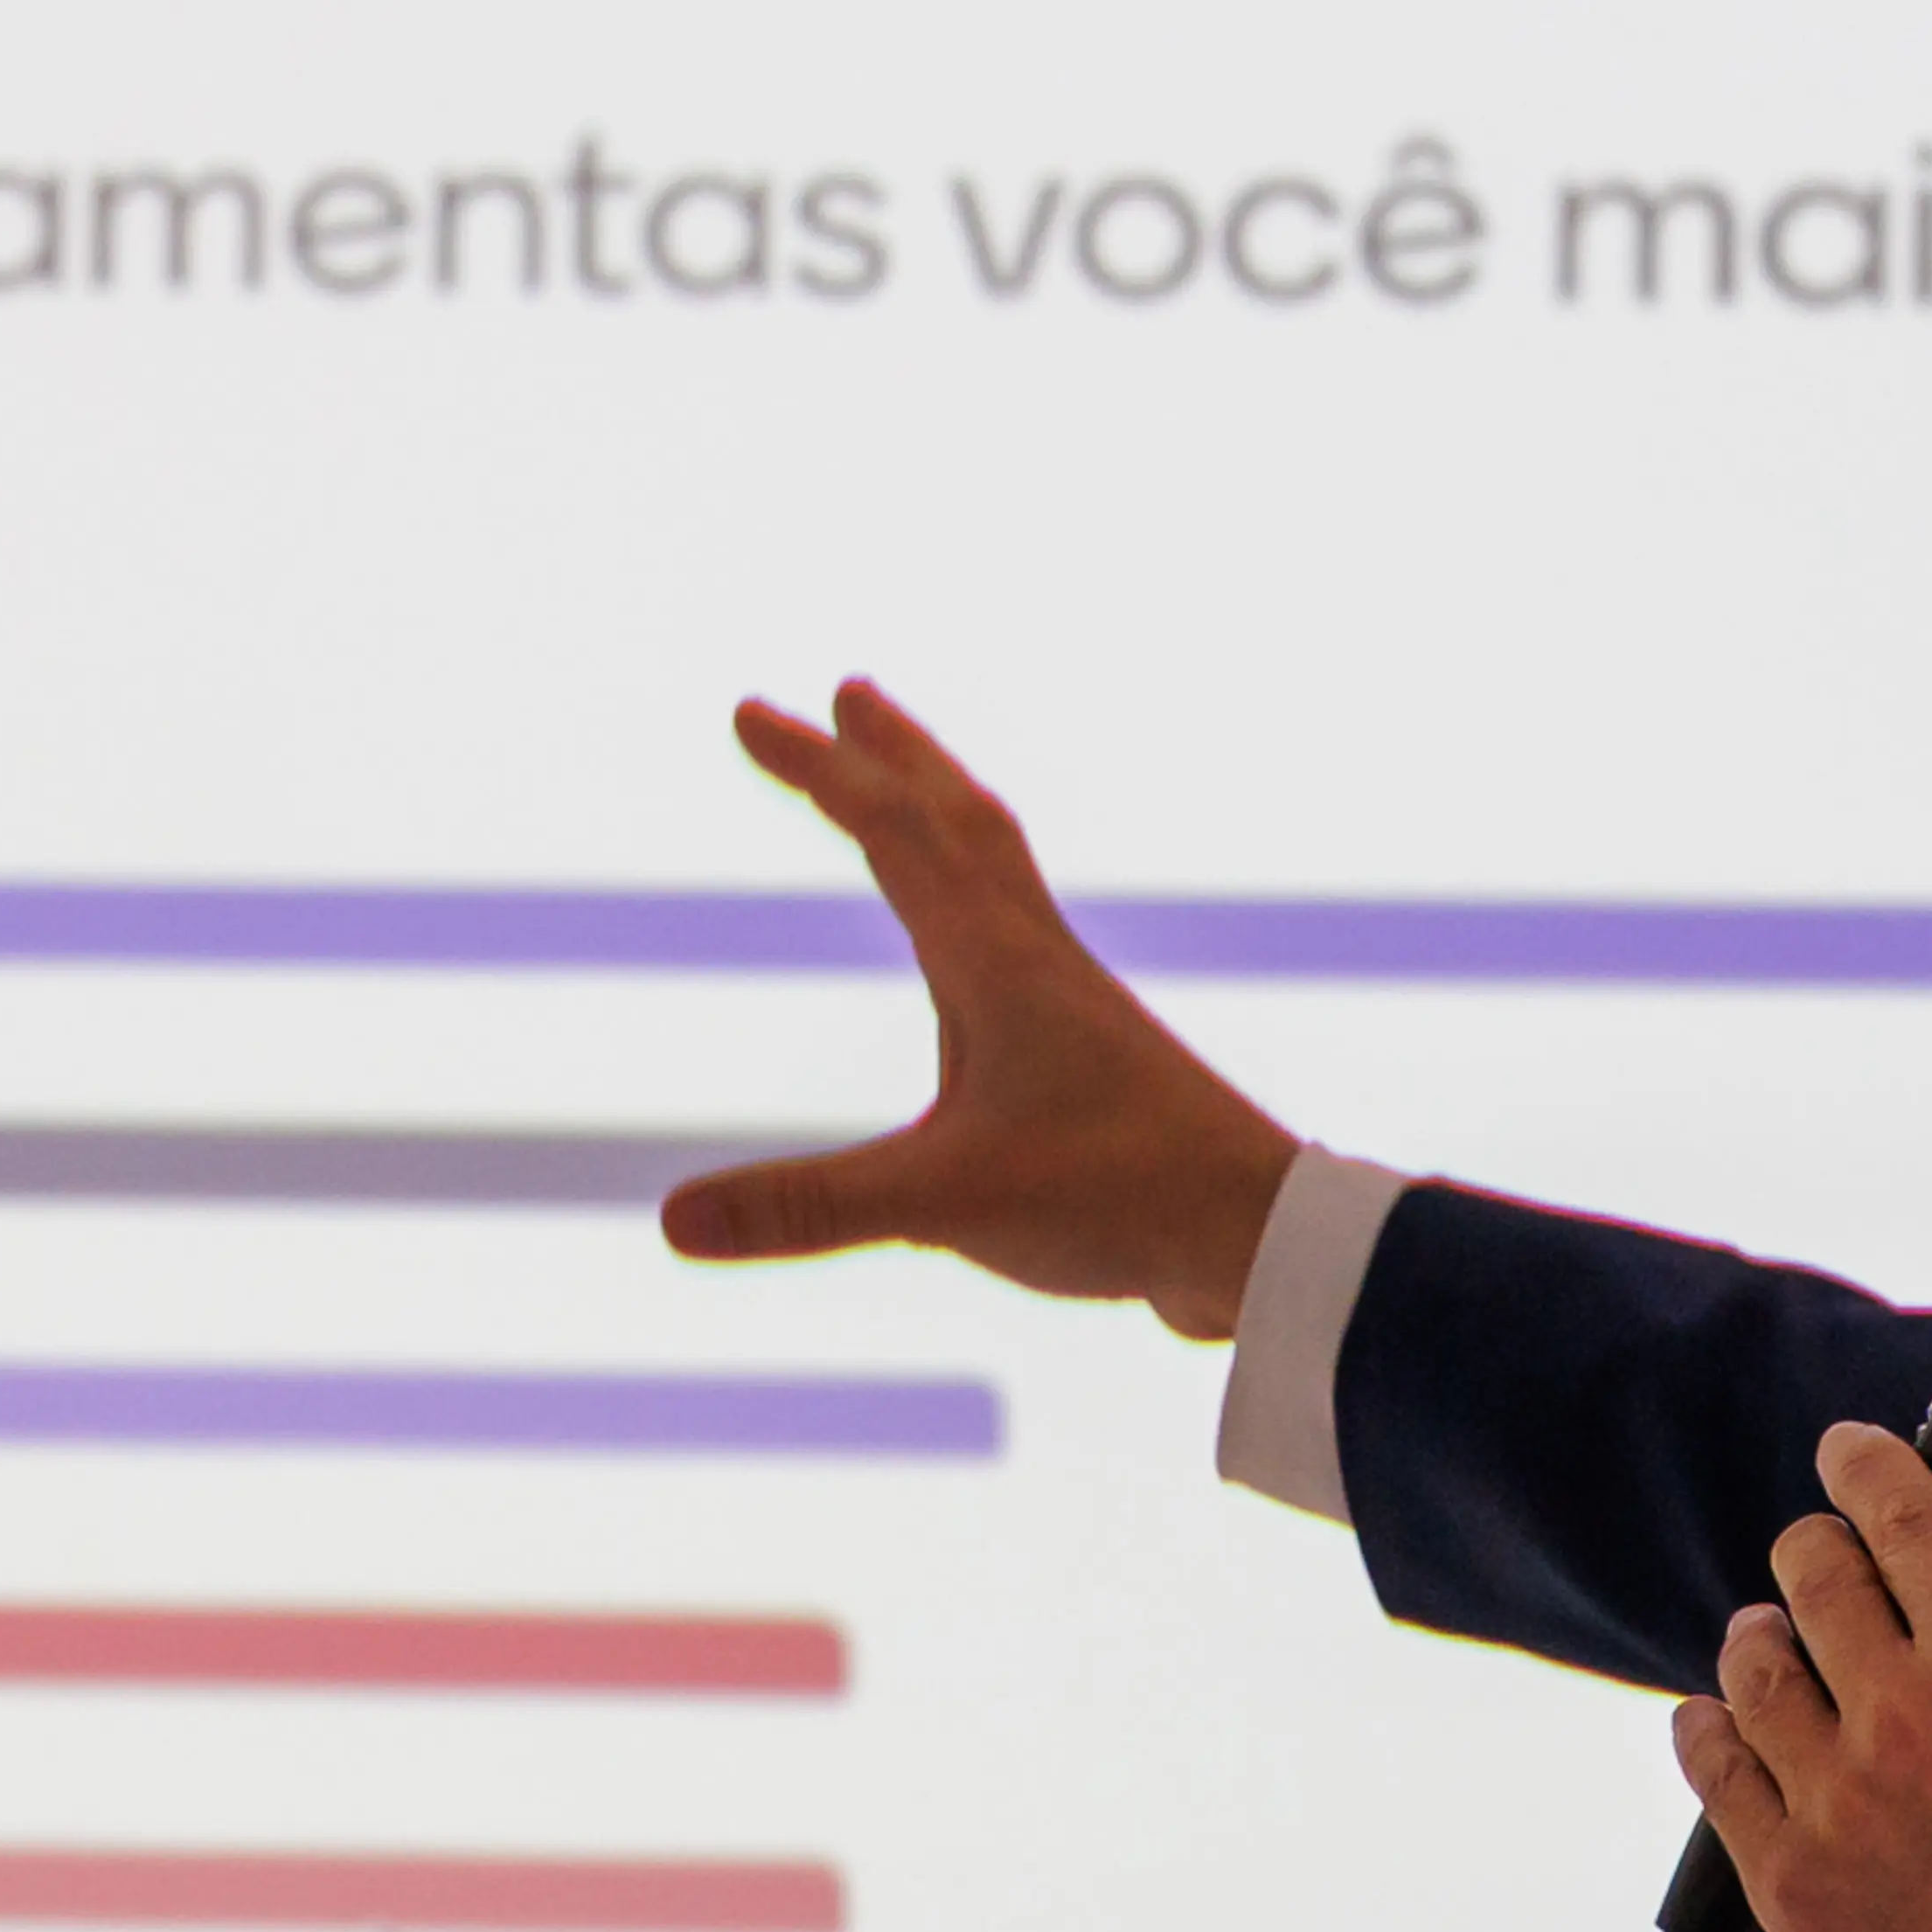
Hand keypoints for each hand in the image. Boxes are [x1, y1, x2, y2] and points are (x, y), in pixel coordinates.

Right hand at [658, 680, 1309, 1334]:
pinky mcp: (1098, 1061)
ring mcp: (1074, 1007)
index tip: (751, 713)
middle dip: (895, 755)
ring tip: (911, 792)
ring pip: (1002, 877)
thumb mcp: (944, 1204)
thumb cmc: (1119, 1200)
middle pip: (962, 821)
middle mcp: (1038, 962)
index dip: (818, 768)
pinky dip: (983, 910)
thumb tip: (670, 1222)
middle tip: (848, 695)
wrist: (1261, 1237)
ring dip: (946, 817)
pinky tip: (978, 962)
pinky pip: (1025, 946)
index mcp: (997, 963)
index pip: (893, 830)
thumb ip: (809, 1209)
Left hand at [1675, 1427, 1931, 1931]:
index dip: (1865, 1464)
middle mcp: (1899, 1713)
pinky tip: (1711, 1722)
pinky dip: (1706, 1731)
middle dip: (1814, 1550)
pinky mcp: (1787, 1882)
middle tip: (1819, 1562)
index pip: (1904, 1515)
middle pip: (1811, 1574)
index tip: (1848, 1450)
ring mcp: (1833, 1799)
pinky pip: (1714, 1772)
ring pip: (1750, 1667)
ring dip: (1760, 1638)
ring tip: (1770, 1642)